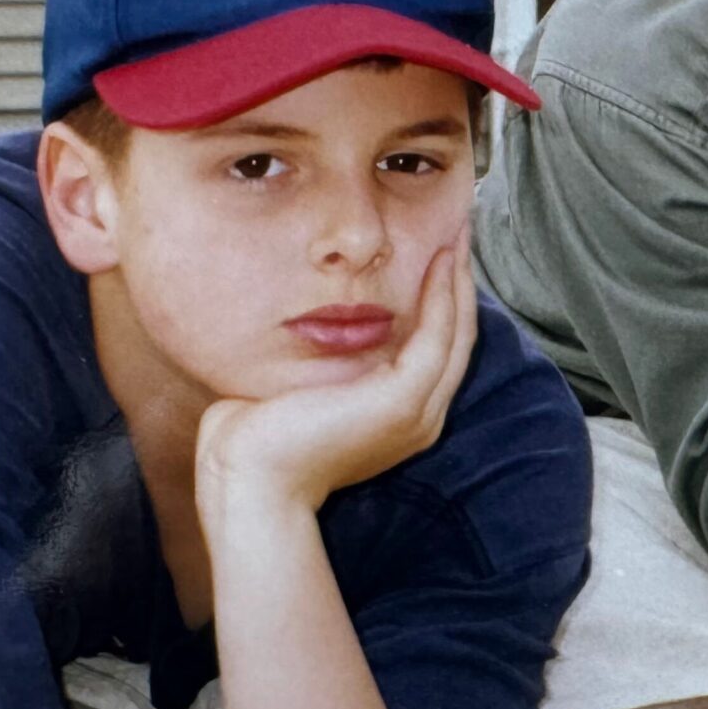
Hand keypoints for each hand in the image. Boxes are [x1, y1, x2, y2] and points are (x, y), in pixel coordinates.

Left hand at [195, 245, 477, 543]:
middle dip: (460, 281)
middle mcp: (420, 417)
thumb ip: (319, 356)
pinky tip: (440, 259)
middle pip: (457, 336)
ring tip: (459, 234)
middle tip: (460, 229)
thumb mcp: (300, 386)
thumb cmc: (255, 436)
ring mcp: (417, 412)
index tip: (438, 251)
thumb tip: (305, 316)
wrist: (247, 478)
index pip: (435, 348)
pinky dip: (444, 294)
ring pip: (456, 331)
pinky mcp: (403, 401)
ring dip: (460, 279)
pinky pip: (437, 335)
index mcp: (399, 417)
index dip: (443, 299)